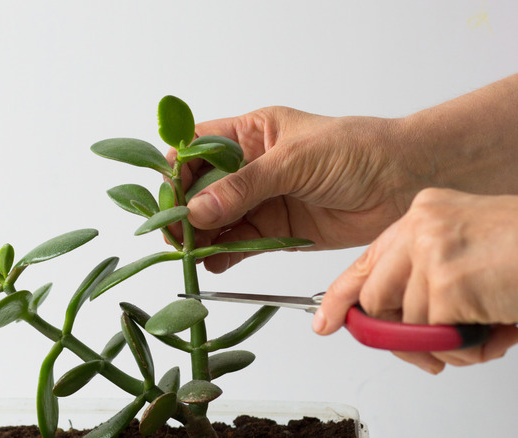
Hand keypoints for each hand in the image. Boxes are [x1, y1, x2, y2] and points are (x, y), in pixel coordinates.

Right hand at [170, 106, 421, 272]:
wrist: (404, 182)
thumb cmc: (356, 151)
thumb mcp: (294, 161)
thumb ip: (245, 187)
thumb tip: (197, 210)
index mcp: (251, 134)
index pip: (198, 148)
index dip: (178, 170)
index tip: (168, 197)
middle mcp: (251, 167)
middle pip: (201, 189)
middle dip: (185, 210)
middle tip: (175, 233)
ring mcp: (263, 200)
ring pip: (217, 220)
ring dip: (201, 236)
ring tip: (189, 252)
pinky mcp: (277, 231)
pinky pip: (241, 243)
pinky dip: (224, 255)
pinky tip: (212, 262)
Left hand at [315, 188, 517, 372]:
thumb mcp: (470, 254)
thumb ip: (431, 280)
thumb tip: (400, 329)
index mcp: (424, 214)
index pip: (368, 260)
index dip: (344, 296)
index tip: (327, 321)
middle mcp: (421, 225)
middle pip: (376, 298)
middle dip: (399, 336)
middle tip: (432, 353)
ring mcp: (430, 251)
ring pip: (410, 323)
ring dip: (449, 342)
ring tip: (488, 328)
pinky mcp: (446, 281)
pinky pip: (438, 336)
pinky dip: (469, 346)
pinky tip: (498, 328)